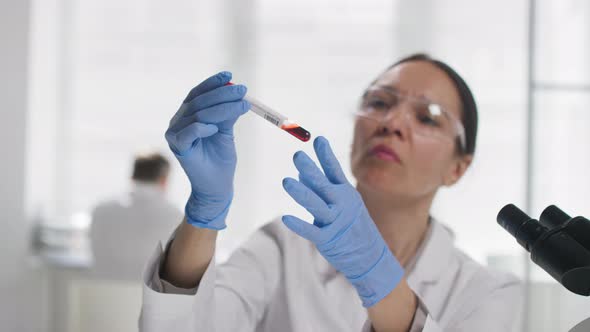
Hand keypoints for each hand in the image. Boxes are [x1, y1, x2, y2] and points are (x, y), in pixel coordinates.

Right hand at [165, 71, 248, 229]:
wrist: (218, 186)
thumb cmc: (221, 159)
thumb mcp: (226, 132)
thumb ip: (226, 114)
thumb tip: (237, 94)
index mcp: (187, 115)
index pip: (198, 94)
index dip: (212, 83)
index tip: (229, 76)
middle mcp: (178, 122)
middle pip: (199, 102)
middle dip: (222, 94)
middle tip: (242, 90)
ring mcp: (175, 134)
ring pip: (198, 115)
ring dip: (222, 108)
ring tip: (242, 105)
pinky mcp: (178, 148)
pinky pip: (189, 132)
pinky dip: (202, 128)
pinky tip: (215, 128)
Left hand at [282, 136, 403, 306]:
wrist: (370, 256)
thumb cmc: (353, 226)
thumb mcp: (342, 203)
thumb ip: (320, 189)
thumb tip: (300, 174)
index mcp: (346, 193)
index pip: (334, 170)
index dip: (326, 155)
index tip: (318, 139)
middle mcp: (342, 204)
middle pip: (323, 184)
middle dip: (310, 169)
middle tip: (298, 156)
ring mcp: (336, 222)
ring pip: (316, 204)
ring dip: (301, 192)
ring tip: (286, 181)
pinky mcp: (328, 239)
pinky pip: (311, 231)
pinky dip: (299, 224)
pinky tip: (286, 218)